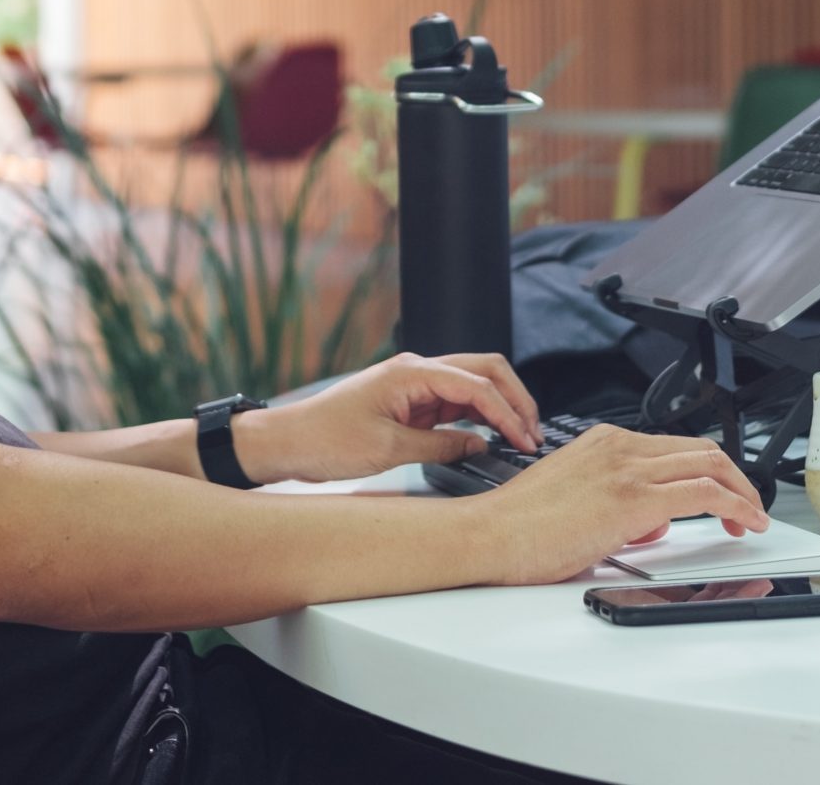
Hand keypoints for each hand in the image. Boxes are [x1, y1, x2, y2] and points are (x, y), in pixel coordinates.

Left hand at [238, 351, 539, 483]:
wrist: (286, 442)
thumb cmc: (325, 440)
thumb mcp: (388, 449)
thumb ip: (440, 445)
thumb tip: (478, 444)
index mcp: (411, 372)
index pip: (476, 385)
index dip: (507, 413)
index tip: (524, 440)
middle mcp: (415, 370)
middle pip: (483, 371)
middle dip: (514, 398)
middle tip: (533, 432)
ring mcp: (412, 384)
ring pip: (471, 384)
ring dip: (498, 406)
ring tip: (519, 436)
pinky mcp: (408, 401)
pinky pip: (453, 401)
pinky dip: (476, 415)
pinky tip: (488, 436)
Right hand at [480, 424, 767, 584]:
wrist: (491, 534)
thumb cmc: (520, 526)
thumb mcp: (577, 500)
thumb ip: (616, 503)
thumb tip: (649, 522)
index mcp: (603, 442)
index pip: (674, 447)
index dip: (708, 470)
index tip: (722, 494)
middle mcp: (618, 446)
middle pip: (701, 448)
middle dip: (734, 477)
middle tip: (746, 507)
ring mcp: (627, 469)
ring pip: (710, 464)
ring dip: (742, 492)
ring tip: (752, 518)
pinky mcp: (633, 498)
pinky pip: (703, 492)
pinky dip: (736, 505)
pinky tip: (745, 522)